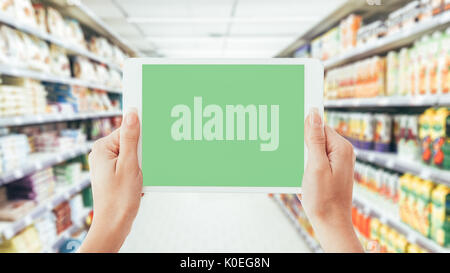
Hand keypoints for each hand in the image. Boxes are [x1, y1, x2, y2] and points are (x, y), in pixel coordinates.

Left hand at [79, 108, 141, 252]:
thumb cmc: (119, 198)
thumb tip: (131, 114)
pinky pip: (130, 166)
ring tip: (138, 179)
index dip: (140, 138)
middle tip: (141, 167)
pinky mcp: (113, 174)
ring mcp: (107, 165)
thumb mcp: (129, 164)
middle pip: (130, 142)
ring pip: (132, 155)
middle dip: (141, 154)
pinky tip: (137, 183)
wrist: (114, 224)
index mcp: (102, 148)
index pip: (127, 130)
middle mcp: (102, 154)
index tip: (146, 149)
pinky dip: (138, 172)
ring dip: (141, 165)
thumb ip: (131, 138)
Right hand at [300, 108, 362, 252]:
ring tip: (299, 170)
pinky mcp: (332, 170)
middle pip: (317, 135)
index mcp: (342, 148)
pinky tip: (301, 174)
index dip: (303, 129)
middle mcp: (343, 152)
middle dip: (302, 143)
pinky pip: (316, 159)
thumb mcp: (316, 166)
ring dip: (303, 155)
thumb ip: (314, 139)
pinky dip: (306, 163)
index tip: (291, 134)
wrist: (330, 223)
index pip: (319, 125)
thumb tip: (313, 113)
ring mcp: (338, 161)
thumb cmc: (323, 198)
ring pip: (314, 148)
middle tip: (295, 158)